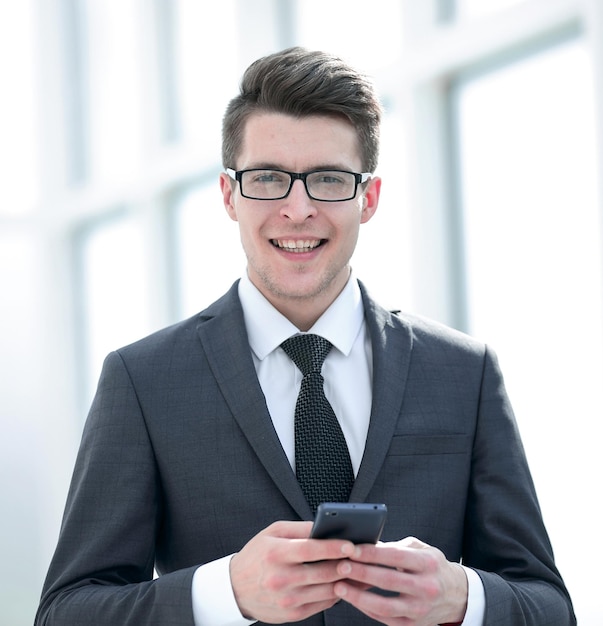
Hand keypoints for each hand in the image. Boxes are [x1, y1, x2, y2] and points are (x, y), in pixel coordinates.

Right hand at [230, 520, 355, 622]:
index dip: (332, 547)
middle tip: (362, 557)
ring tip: (359, 571)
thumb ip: (300, 528)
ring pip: (326, 591)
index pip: (310, 550)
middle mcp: (281, 579)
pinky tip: (343, 584)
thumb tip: (326, 526)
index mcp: (275, 554)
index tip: (351, 544)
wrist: (235, 589)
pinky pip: (322, 604)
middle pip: (322, 572)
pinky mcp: (292, 614)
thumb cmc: (257, 555)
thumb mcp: (272, 533)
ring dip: (346, 581)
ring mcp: (287, 599)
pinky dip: (335, 594)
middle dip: (346, 565)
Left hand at [333, 536, 467, 625]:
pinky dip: (367, 609)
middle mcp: (426, 587)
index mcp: (427, 563)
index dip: (371, 553)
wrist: (457, 595)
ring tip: (339, 587)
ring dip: (359, 596)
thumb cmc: (432, 566)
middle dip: (361, 573)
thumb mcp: (420, 549)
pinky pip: (386, 619)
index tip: (351, 549)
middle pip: (388, 580)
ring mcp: (421, 609)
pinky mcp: (414, 625)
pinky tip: (353, 599)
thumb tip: (366, 544)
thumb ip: (395, 546)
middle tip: (340, 566)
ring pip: (385, 605)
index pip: (395, 556)